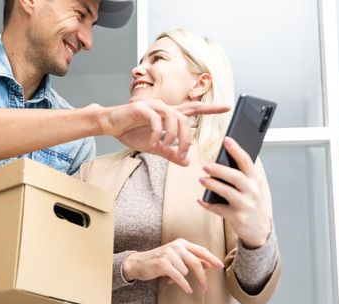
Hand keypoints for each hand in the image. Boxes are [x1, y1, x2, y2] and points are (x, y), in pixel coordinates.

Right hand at [97, 98, 229, 165]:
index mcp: (170, 115)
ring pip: (173, 119)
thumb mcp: (155, 147)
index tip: (227, 107)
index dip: (211, 108)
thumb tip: (187, 162)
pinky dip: (157, 132)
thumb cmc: (132, 132)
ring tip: (166, 148)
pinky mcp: (142, 108)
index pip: (194, 109)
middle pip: (186, 119)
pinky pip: (156, 120)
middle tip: (183, 153)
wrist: (110, 125)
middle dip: (187, 138)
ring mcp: (153, 106)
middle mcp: (164, 107)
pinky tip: (153, 142)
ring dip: (173, 137)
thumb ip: (171, 153)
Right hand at [122, 238, 224, 293]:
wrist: (138, 263)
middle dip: (202, 277)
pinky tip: (188, 290)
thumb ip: (192, 260)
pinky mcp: (163, 263)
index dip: (212, 258)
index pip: (201, 250)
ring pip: (186, 271)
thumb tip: (209, 265)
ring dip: (182, 278)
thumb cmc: (160, 261)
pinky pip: (179, 277)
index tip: (220, 266)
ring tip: (171, 277)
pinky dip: (184, 285)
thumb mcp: (177, 258)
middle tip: (206, 288)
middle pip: (196, 262)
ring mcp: (169, 254)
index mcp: (182, 243)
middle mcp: (176, 246)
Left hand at [197, 137, 272, 248]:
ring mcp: (246, 205)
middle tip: (205, 166)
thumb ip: (243, 174)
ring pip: (227, 192)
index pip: (247, 161)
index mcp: (256, 179)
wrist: (259, 229)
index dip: (236, 149)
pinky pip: (219, 209)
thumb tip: (224, 157)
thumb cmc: (252, 202)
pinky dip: (208, 205)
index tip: (226, 139)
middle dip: (219, 170)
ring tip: (201, 179)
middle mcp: (253, 191)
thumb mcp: (253, 186)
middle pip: (235, 176)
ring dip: (212, 185)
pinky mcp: (237, 217)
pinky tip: (200, 200)